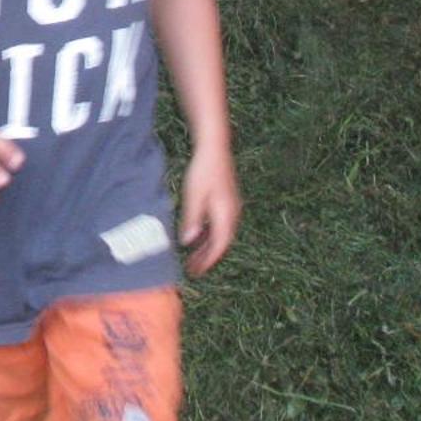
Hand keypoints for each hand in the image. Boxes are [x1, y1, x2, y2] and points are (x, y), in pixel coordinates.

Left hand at [178, 144, 239, 274]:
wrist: (215, 148)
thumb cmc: (203, 171)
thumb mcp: (194, 196)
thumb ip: (192, 220)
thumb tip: (188, 242)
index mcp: (226, 214)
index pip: (219, 245)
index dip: (208, 260)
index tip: (196, 272)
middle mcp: (232, 213)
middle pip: (221, 242)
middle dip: (207, 257)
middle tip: (193, 270)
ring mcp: (231, 207)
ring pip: (221, 234)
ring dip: (208, 246)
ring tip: (194, 257)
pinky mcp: (227, 201)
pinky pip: (219, 224)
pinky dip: (209, 234)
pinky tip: (198, 236)